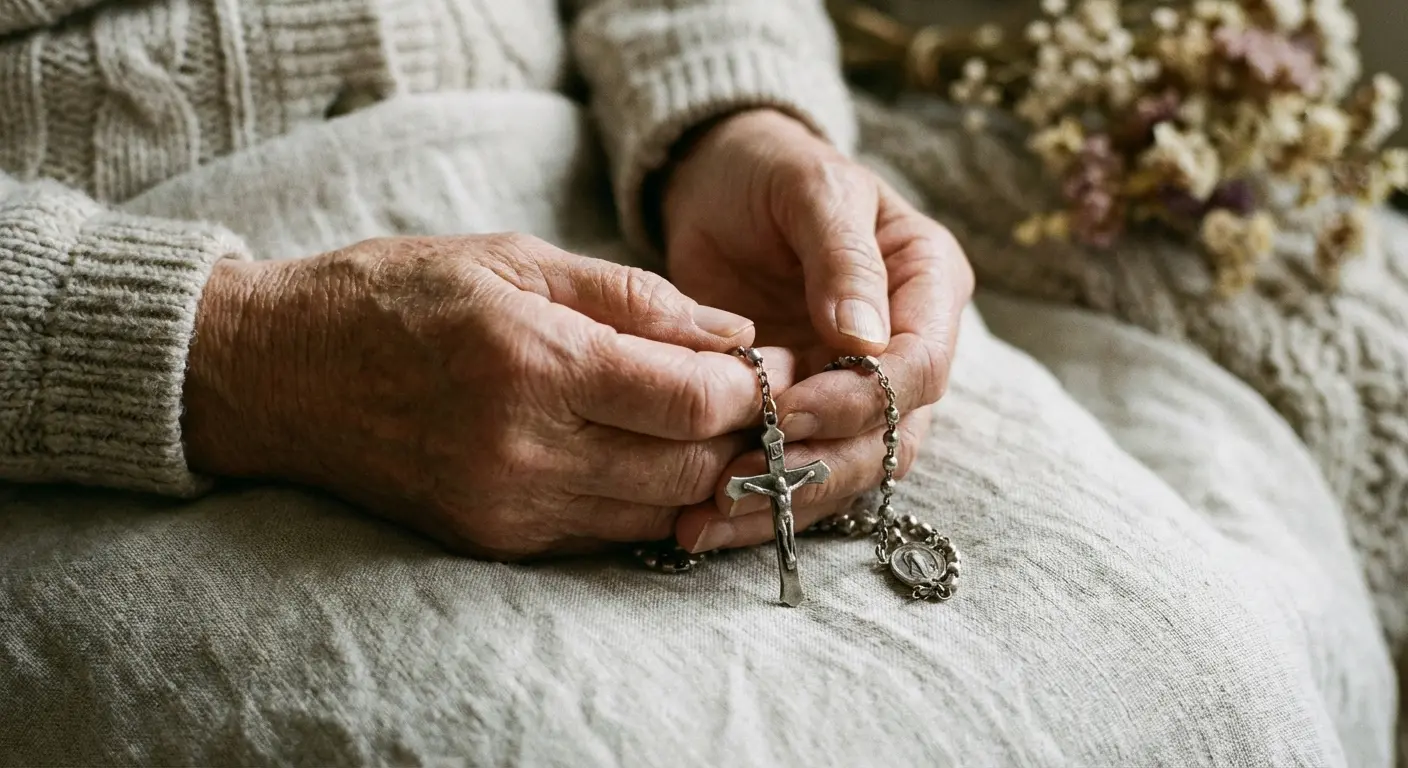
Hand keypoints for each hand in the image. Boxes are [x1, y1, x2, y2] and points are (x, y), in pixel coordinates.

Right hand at [181, 234, 795, 559]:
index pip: (693, 401)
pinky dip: (646, 500)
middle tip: (760, 397)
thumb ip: (636, 299)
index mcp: (536, 365)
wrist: (283, 373)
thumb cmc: (398, 297)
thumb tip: (733, 333)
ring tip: (713, 426)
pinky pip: (605, 534)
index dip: (754, 388)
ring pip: (658, 512)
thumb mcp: (517, 262)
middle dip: (744, 437)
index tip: (775, 364)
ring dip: (703, 475)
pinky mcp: (494, 540)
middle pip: (690, 468)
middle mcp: (525, 451)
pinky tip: (650, 457)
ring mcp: (509, 507)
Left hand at [661, 109, 973, 552]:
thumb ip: (841, 258)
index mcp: (928, 284)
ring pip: (848, 468)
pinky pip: (800, 471)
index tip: (790, 408)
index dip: (861, 398)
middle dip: (818, 466)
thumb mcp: (808, 190)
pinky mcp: (811, 414)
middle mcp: (906, 346)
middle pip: (890, 435)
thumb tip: (864, 337)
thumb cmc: (771, 172)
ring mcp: (859, 387)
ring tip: (710, 519)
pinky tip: (702, 522)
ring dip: (785, 499)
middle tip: (739, 482)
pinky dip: (759, 501)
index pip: (920, 365)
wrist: (722, 186)